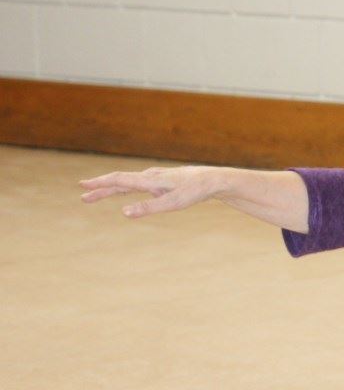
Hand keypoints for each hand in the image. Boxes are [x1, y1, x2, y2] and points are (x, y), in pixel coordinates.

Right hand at [79, 166, 220, 218]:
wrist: (214, 180)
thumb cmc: (195, 192)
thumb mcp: (173, 204)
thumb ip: (148, 208)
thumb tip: (124, 212)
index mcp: (149, 180)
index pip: (119, 180)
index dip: (100, 184)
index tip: (83, 186)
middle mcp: (150, 177)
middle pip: (120, 182)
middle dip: (101, 189)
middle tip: (83, 195)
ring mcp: (157, 178)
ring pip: (129, 183)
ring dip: (112, 189)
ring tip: (98, 195)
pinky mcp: (164, 181)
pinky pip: (140, 184)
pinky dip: (128, 187)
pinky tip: (130, 190)